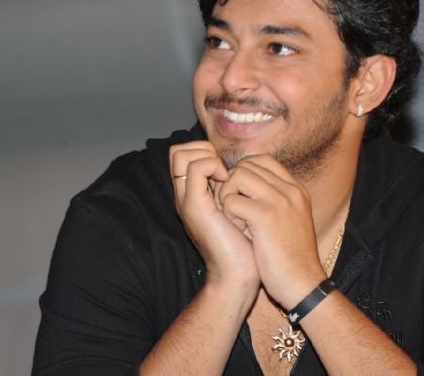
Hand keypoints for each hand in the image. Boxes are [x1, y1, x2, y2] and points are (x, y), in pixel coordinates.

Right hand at [170, 141, 259, 291]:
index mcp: (194, 195)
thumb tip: (242, 168)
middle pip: (178, 151)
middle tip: (226, 170)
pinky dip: (214, 166)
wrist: (239, 275)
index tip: (228, 169)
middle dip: (204, 149)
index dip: (205, 150)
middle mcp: (184, 195)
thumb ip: (232, 190)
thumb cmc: (245, 245)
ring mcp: (186, 200)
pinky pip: (196, 168)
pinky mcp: (194, 206)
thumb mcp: (238, 209)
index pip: (184, 154)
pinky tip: (229, 183)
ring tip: (226, 177)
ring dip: (208, 157)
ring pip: (181, 154)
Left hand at [218, 154, 325, 308]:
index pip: (263, 160)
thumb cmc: (290, 258)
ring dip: (228, 198)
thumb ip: (275, 200)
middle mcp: (290, 190)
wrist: (303, 285)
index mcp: (296, 190)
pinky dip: (228, 215)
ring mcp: (280, 201)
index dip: (243, 174)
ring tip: (236, 220)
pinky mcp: (267, 217)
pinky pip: (232, 201)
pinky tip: (238, 231)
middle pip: (246, 166)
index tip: (240, 197)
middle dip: (232, 186)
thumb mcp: (289, 221)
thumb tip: (247, 184)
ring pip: (237, 178)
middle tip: (234, 211)